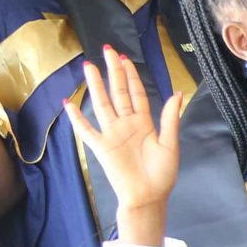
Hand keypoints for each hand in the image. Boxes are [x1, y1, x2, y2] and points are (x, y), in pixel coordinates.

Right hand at [62, 46, 183, 241]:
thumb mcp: (170, 144)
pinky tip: (69, 103)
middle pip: (118, 92)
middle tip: (107, 50)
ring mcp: (112, 134)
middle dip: (113, 71)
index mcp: (144, 123)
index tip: (125, 58)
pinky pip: (86, 130)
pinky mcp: (101, 147)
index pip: (135, 93)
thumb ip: (170, 119)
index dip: (131, 76)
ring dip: (96, 85)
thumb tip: (177, 94)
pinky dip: (77, 118)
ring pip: (102, 104)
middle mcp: (126, 124)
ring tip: (88, 66)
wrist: (148, 197)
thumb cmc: (162, 174)